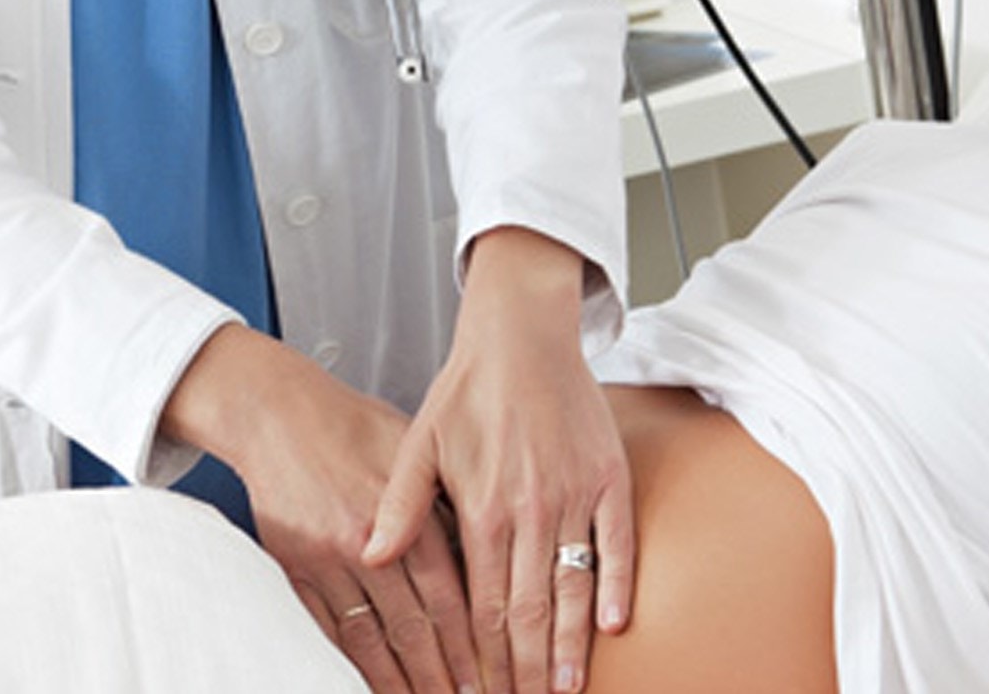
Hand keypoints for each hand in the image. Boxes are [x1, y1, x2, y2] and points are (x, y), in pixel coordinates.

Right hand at [160, 325, 480, 693]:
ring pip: (369, 638)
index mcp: (407, 513)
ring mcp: (328, 562)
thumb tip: (484, 552)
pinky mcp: (294, 570)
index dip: (467, 642)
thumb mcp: (415, 449)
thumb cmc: (356, 427)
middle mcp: (369, 544)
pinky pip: (322, 630)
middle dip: (440, 674)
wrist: (283, 416)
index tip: (485, 676)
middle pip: (411, 626)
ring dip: (397, 680)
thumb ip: (445, 503)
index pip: (447, 595)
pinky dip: (347, 663)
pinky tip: (366, 685)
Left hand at [365, 228, 633, 693]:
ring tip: (565, 689)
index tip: (482, 693)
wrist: (522, 332)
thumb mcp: (419, 443)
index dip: (484, 658)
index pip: (483, 607)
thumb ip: (401, 506)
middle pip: (529, 611)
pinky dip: (615, 586)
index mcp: (482, 510)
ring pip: (573, 588)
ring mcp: (575, 494)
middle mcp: (532, 509)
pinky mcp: (608, 475)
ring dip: (568, 646)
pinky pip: (617, 543)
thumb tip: (371, 557)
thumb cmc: (469, 388)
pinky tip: (610, 627)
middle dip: (525, 670)